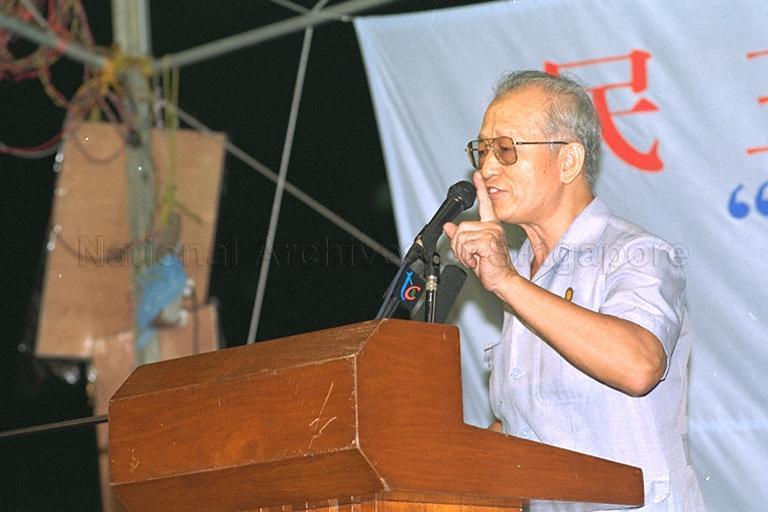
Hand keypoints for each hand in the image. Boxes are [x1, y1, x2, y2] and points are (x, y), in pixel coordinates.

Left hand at [443, 172, 516, 292]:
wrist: (502, 279)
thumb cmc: (490, 266)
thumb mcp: (471, 249)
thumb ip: (460, 237)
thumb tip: (448, 226)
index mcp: (490, 226)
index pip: (485, 204)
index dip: (480, 188)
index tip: (477, 175)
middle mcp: (492, 227)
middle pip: (461, 227)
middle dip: (458, 245)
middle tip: (469, 255)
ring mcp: (491, 233)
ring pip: (461, 237)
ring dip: (462, 252)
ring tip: (474, 258)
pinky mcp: (488, 241)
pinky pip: (466, 245)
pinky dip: (466, 256)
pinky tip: (477, 261)